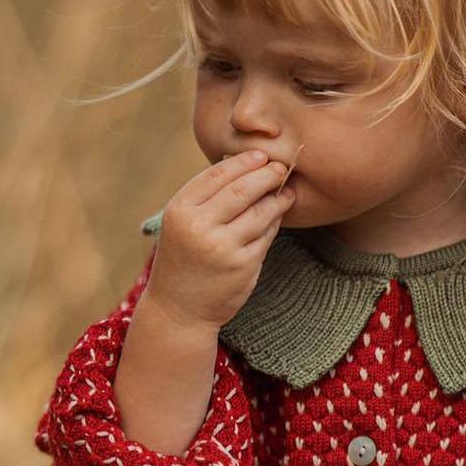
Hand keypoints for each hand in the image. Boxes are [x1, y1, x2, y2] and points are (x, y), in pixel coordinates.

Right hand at [143, 149, 297, 332]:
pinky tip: (276, 219)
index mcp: (180, 210)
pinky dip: (273, 225)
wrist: (178, 310)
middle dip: (266, 175)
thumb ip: (205, 198)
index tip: (261, 155)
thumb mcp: (180, 224)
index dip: (243, 162)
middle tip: (281, 168)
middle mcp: (199, 227)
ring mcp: (223, 248)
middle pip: (242, 189)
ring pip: (259, 213)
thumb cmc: (183, 260)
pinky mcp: (243, 267)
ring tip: (286, 192)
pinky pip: (265, 237)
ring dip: (277, 199)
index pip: (217, 174)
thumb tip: (246, 165)